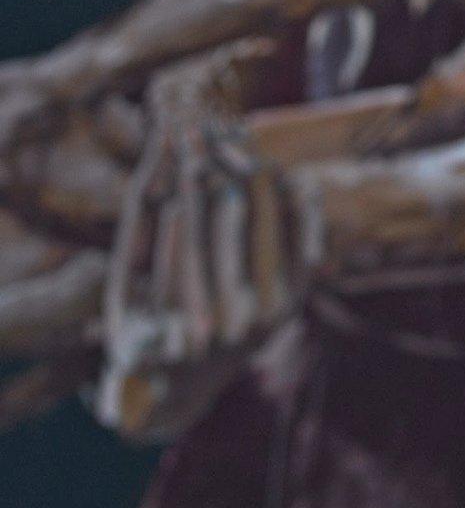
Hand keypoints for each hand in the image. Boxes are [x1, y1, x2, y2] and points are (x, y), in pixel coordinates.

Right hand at [96, 78, 313, 440]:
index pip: (183, 232)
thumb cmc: (141, 329)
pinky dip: (284, 191)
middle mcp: (233, 324)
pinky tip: (268, 164)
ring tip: (229, 131)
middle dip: (213, 161)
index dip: (179, 178)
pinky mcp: (297, 297)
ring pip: (266, 212)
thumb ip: (142, 224)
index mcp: (179, 330)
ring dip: (247, 164)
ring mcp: (274, 310)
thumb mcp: (124, 289)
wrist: (184, 388)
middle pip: (228, 213)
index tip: (175, 132)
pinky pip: (298, 226)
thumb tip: (167, 145)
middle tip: (202, 119)